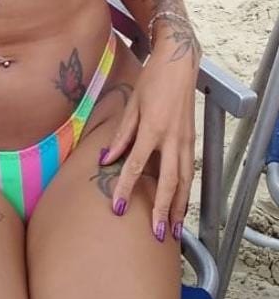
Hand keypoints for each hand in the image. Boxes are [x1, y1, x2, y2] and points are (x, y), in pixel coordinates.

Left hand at [100, 42, 196, 241]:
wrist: (180, 64)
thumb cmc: (152, 81)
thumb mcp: (132, 105)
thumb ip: (120, 135)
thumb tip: (105, 159)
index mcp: (153, 129)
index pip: (136, 165)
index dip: (127, 187)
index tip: (119, 207)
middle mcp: (173, 139)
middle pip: (168, 181)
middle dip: (162, 209)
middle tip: (157, 234)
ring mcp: (186, 141)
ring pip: (185, 181)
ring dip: (179, 207)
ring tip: (173, 230)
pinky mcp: (192, 140)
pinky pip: (190, 172)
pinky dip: (186, 191)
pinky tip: (181, 205)